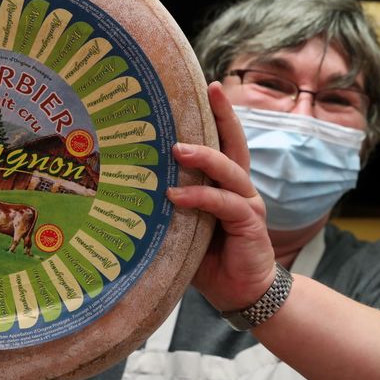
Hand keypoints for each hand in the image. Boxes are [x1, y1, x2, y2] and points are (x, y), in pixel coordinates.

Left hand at [167, 82, 274, 311]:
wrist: (241, 292)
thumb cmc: (211, 259)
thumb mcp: (186, 228)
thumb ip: (171, 208)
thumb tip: (130, 191)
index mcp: (226, 184)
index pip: (224, 143)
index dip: (218, 115)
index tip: (208, 87)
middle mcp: (240, 188)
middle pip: (236, 143)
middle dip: (225, 115)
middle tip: (211, 89)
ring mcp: (247, 204)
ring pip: (230, 171)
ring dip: (204, 157)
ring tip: (176, 149)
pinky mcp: (250, 224)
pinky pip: (224, 204)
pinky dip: (200, 199)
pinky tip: (176, 197)